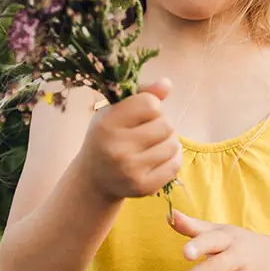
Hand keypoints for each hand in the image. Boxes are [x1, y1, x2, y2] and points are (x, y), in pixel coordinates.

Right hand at [76, 79, 182, 200]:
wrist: (94, 178)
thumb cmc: (108, 136)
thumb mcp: (115, 110)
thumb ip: (142, 93)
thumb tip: (167, 84)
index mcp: (107, 124)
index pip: (150, 104)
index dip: (151, 106)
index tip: (141, 114)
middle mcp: (116, 148)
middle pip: (165, 125)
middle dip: (161, 124)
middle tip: (148, 131)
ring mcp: (130, 170)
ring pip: (173, 144)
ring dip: (168, 141)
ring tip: (153, 144)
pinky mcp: (143, 186)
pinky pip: (175, 165)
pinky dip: (173, 158)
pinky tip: (160, 157)